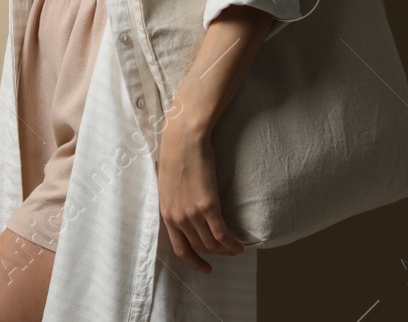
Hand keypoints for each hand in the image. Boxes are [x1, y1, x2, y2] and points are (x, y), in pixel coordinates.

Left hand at [155, 114, 243, 272]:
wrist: (183, 139)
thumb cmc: (176, 154)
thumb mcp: (168, 184)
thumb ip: (175, 201)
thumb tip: (186, 209)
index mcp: (166, 214)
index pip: (180, 249)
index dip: (194, 262)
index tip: (205, 267)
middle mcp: (178, 218)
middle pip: (199, 248)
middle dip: (215, 254)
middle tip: (227, 253)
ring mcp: (192, 214)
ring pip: (212, 244)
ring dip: (226, 250)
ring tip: (236, 249)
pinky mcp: (208, 206)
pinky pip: (222, 234)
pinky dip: (232, 243)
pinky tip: (240, 245)